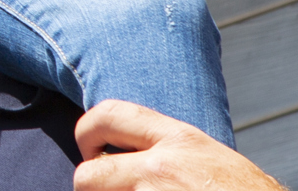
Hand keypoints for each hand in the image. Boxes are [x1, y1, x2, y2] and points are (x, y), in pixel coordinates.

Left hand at [74, 100, 283, 190]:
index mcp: (179, 139)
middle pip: (87, 174)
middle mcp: (162, 168)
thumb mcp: (210, 157)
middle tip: (106, 190)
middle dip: (90, 187)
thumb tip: (129, 153)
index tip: (92, 151)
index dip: (87, 132)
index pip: (108, 114)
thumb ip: (170, 150)